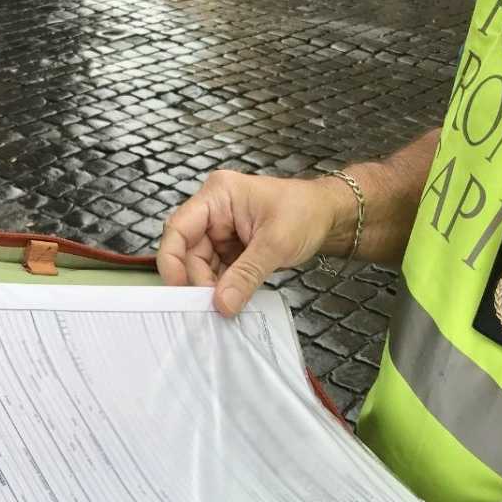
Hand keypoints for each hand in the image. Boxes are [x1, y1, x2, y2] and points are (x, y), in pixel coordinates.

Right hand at [158, 170, 350, 316]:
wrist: (329, 215)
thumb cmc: (306, 212)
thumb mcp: (276, 244)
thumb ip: (246, 275)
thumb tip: (222, 304)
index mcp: (218, 195)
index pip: (179, 228)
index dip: (172, 260)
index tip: (179, 289)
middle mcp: (214, 211)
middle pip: (187, 250)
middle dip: (197, 279)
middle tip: (210, 306)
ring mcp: (221, 230)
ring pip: (200, 264)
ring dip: (210, 287)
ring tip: (223, 306)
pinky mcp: (230, 247)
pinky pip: (216, 270)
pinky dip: (221, 287)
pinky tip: (230, 301)